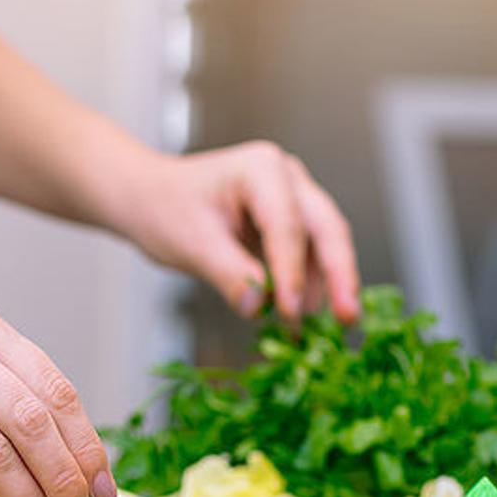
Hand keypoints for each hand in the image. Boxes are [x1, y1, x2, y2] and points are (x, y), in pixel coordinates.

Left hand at [114, 142, 359, 323]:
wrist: (147, 199)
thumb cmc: (163, 209)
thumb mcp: (191, 244)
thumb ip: (228, 274)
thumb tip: (258, 307)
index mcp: (261, 169)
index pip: (287, 224)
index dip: (291, 271)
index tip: (290, 311)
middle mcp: (286, 177)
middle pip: (325, 228)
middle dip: (339, 274)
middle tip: (349, 317)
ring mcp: (291, 196)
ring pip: (324, 242)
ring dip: (327, 284)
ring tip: (328, 327)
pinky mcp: (287, 220)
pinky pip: (308, 253)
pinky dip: (307, 283)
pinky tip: (303, 315)